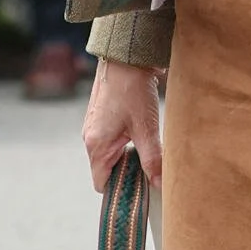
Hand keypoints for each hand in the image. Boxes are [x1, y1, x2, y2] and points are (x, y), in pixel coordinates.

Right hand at [83, 59, 162, 190]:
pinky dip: (125, 143)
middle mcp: (89, 139)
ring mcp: (93, 127)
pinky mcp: (100, 118)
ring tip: (149, 151)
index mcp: (96, 146)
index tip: (141, 191)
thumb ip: (153, 160)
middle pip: (106, 170)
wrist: (125, 57)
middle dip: (127, 174)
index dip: (120, 191)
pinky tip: (142, 135)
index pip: (102, 184)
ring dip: (127, 157)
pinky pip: (110, 140)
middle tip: (151, 171)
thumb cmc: (133, 91)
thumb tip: (160, 185)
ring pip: (110, 155)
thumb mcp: (146, 129)